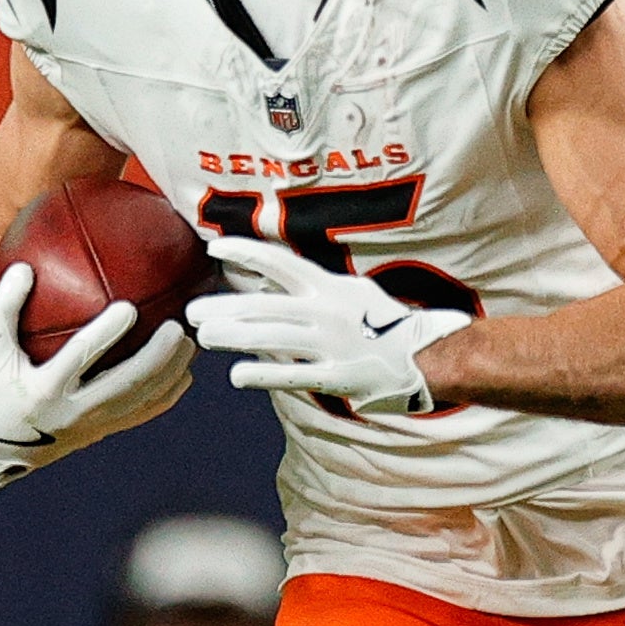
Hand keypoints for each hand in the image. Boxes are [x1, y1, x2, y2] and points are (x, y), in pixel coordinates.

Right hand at [0, 262, 195, 500]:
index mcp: (43, 389)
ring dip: (171, 372)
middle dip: (157, 357)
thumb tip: (22, 267)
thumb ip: (3, 309)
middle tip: (178, 326)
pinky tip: (186, 369)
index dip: (105, 334)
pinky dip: (169, 392)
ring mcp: (94, 425)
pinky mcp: (106, 432)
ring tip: (191, 341)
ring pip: (143, 400)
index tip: (129, 307)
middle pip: (125, 384)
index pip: (80, 358)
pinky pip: (145, 412)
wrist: (0, 448)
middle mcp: (73, 411)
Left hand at [186, 232, 469, 410]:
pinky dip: (263, 373)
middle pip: (267, 304)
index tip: (214, 248)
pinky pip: (294, 374)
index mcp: (331, 287)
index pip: (281, 263)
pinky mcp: (340, 377)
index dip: (246, 252)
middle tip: (193, 311)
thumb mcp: (352, 295)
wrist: (431, 356)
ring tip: (205, 337)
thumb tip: (266, 285)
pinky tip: (236, 375)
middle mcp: (329, 311)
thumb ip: (312, 292)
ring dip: (235, 335)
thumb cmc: (385, 326)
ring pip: (273, 336)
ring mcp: (334, 344)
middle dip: (226, 306)